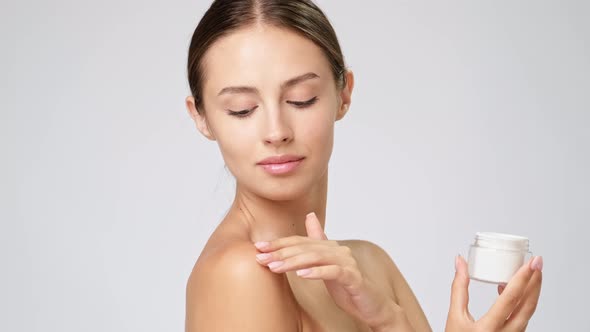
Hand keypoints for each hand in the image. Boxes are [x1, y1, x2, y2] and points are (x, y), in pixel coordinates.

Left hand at [253, 212, 409, 330]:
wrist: (372, 306)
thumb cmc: (347, 286)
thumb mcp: (327, 264)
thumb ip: (317, 241)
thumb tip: (310, 215)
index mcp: (330, 247)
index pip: (300, 242)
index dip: (279, 244)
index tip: (258, 247)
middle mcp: (338, 251)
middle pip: (305, 248)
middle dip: (280, 252)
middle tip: (260, 257)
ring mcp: (347, 264)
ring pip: (316, 258)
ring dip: (293, 262)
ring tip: (275, 267)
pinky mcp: (353, 278)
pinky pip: (333, 272)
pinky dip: (317, 272)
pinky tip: (301, 275)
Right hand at [445, 255, 542, 331]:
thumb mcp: (454, 316)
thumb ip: (459, 288)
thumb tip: (460, 263)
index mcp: (488, 328)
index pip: (511, 299)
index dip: (523, 278)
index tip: (530, 263)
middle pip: (528, 306)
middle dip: (535, 282)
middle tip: (537, 263)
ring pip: (528, 313)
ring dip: (531, 291)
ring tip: (528, 273)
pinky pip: (523, 318)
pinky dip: (522, 302)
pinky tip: (515, 292)